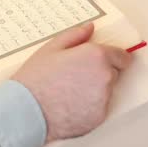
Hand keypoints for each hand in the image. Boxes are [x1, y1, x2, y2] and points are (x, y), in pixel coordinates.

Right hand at [12, 24, 132, 142]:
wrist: (25, 111)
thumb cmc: (34, 80)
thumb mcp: (49, 49)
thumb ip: (74, 36)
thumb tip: (89, 28)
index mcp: (96, 56)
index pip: (122, 57)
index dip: (112, 58)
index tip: (102, 62)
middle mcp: (105, 76)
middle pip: (113, 74)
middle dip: (99, 74)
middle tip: (74, 78)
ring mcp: (103, 99)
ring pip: (105, 93)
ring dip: (93, 92)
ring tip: (68, 94)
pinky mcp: (99, 117)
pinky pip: (98, 110)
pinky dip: (88, 109)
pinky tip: (68, 106)